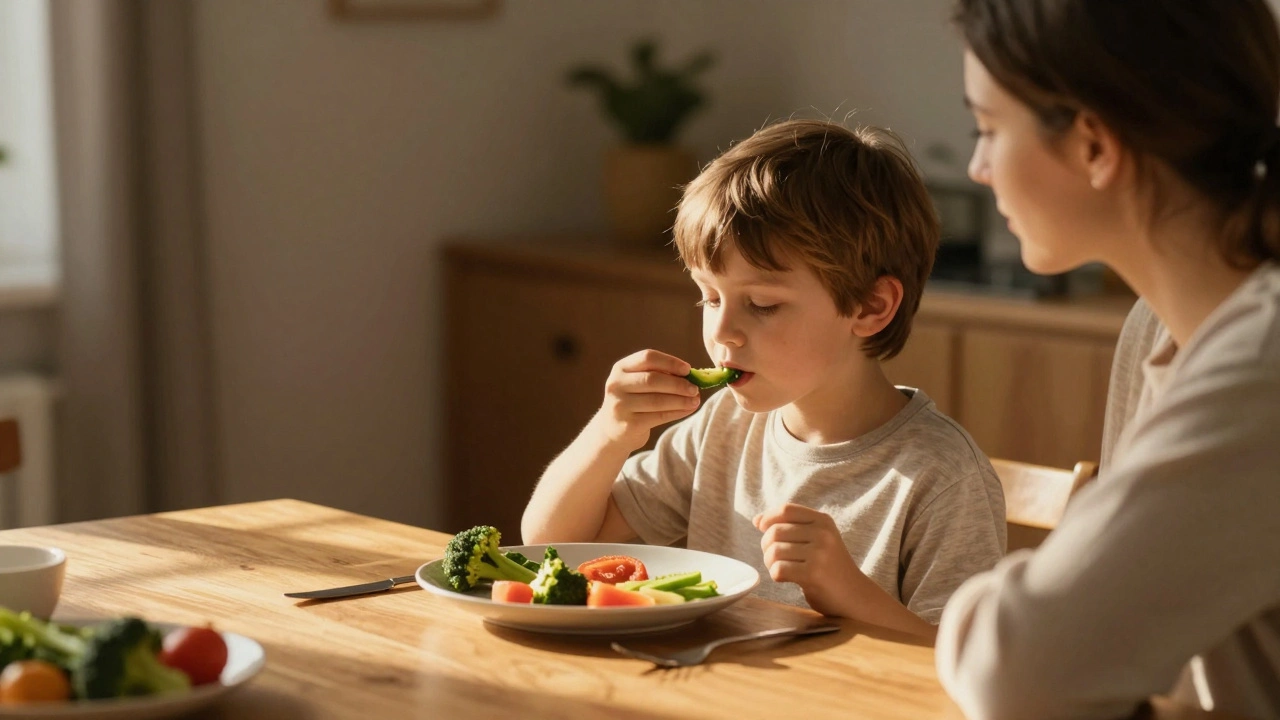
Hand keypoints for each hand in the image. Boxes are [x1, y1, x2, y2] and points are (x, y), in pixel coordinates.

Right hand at [590, 349, 700, 451]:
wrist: (612, 430)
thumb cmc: (633, 401)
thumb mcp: (638, 383)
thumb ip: (660, 375)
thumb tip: (692, 376)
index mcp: (621, 368)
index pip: (647, 357)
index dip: (670, 362)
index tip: (688, 369)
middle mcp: (616, 385)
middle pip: (652, 379)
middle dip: (678, 384)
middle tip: (695, 388)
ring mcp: (620, 405)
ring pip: (657, 400)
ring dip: (681, 400)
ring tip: (695, 400)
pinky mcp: (628, 425)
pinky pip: (658, 416)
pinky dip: (677, 412)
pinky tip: (688, 410)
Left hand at [755, 503, 865, 617]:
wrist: (855, 596)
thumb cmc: (830, 567)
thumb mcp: (818, 539)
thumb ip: (790, 526)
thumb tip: (757, 519)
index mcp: (823, 521)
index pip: (786, 509)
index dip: (768, 517)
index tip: (761, 527)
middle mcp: (823, 534)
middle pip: (774, 531)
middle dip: (766, 546)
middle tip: (775, 558)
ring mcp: (819, 554)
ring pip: (773, 551)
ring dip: (770, 563)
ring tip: (782, 568)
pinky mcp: (814, 574)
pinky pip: (779, 570)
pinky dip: (776, 575)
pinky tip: (787, 578)